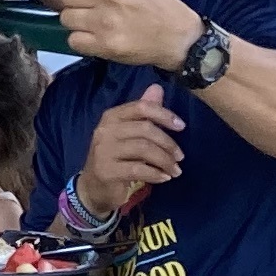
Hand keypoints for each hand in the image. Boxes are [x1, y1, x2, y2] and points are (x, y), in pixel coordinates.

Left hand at [53, 0, 199, 69]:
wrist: (176, 33)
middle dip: (80, 1)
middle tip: (99, 5)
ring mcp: (104, 22)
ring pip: (67, 18)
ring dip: (79, 21)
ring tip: (98, 20)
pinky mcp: (104, 45)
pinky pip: (73, 41)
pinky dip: (83, 40)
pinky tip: (99, 35)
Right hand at [78, 92, 187, 216]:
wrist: (93, 187)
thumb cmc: (116, 157)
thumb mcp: (129, 133)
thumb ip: (144, 112)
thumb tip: (157, 88)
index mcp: (111, 117)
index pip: (141, 107)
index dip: (164, 115)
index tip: (181, 127)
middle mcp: (105, 130)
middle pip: (145, 129)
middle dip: (168, 143)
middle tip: (180, 157)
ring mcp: (104, 151)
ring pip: (143, 149)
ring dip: (165, 161)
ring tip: (175, 170)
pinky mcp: (106, 170)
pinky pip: (138, 169)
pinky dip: (156, 174)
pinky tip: (164, 178)